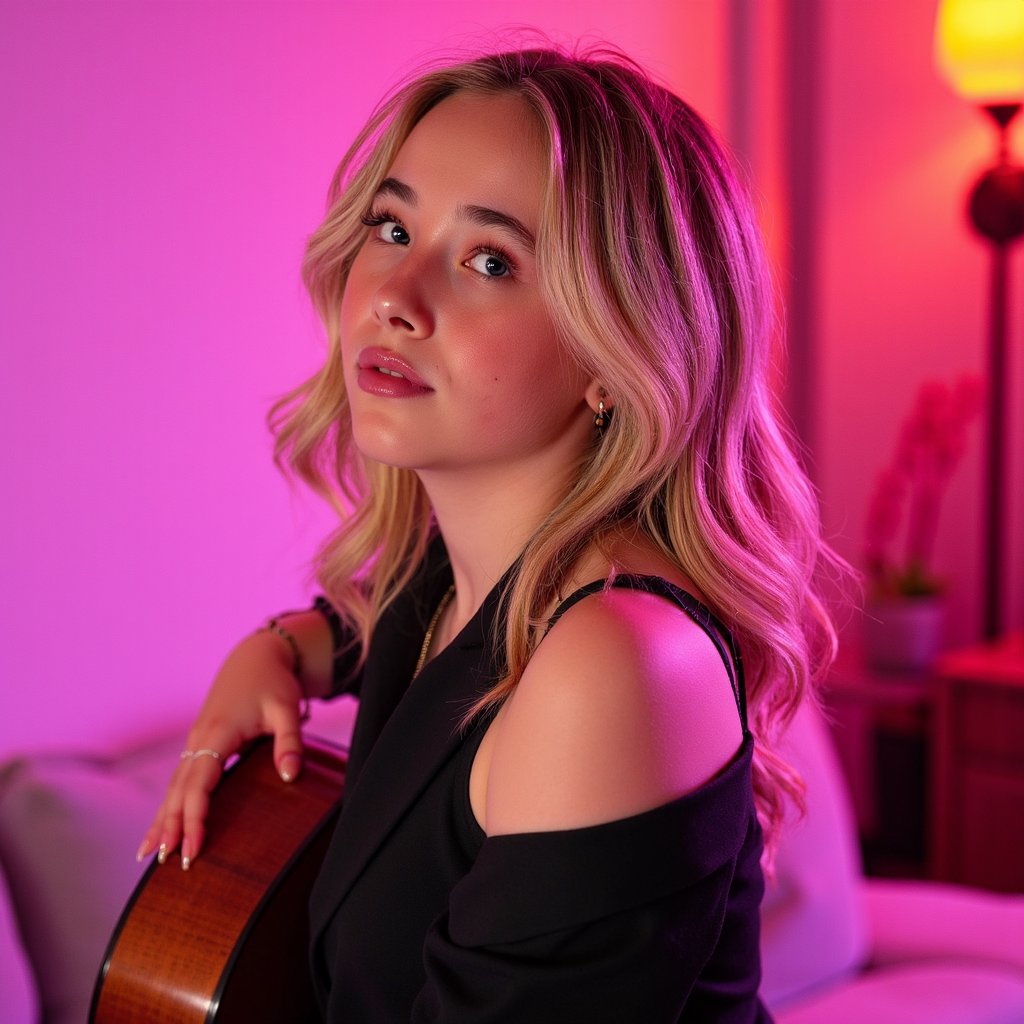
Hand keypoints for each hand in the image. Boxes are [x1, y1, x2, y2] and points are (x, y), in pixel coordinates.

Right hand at [136, 627, 307, 870]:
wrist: (257, 656)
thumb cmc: (273, 682)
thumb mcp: (286, 709)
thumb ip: (289, 742)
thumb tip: (290, 776)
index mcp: (218, 733)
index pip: (200, 784)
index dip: (194, 818)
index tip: (193, 848)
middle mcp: (199, 739)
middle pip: (179, 790)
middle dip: (170, 826)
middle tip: (166, 863)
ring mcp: (195, 741)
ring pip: (173, 786)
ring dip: (161, 819)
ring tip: (149, 857)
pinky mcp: (198, 744)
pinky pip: (179, 780)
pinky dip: (167, 804)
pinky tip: (159, 827)